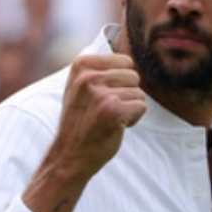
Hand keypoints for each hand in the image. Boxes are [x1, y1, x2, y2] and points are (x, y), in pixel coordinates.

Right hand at [46, 53, 146, 182]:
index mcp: (81, 64)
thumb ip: (99, 69)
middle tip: (105, 111)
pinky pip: (141, 107)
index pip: (125, 61)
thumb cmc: (80, 121)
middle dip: (126, 95)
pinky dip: (133, 119)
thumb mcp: (79, 86)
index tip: (101, 96)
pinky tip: (114, 126)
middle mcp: (89, 76)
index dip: (120, 82)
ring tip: (108, 119)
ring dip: (129, 109)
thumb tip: (129, 57)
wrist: (69, 154)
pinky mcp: (113, 110)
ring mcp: (100, 93)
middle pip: (134, 76)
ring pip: (139, 93)